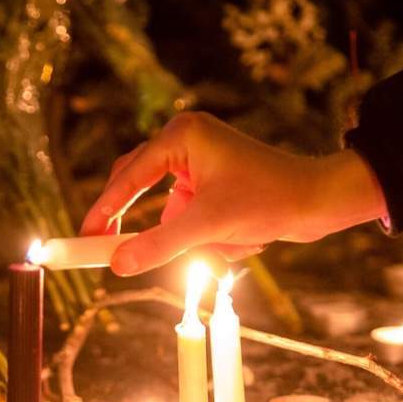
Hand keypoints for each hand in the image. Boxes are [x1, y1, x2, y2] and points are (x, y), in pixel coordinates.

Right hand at [80, 112, 388, 275]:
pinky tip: (237, 243)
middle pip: (138, 187)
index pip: (127, 176)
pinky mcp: (210, 183)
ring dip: (189, 239)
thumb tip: (117, 265)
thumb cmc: (270, 199)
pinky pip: (188, 219)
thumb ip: (159, 245)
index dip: (102, 210)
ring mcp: (198, 162)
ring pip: (167, 213)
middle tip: (113, 255)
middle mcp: (185, 142)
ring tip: (224, 248)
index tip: (82, 239)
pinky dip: (203, 240)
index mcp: (181, 136)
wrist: (320, 202)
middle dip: (147, 228)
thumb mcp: (209, 227)